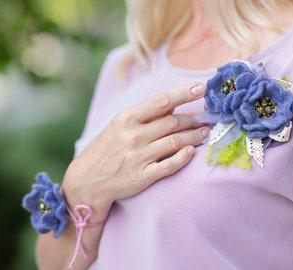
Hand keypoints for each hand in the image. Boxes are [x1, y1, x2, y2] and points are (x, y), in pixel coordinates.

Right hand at [62, 83, 209, 221]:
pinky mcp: (142, 176)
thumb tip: (172, 104)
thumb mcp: (118, 126)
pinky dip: (183, 158)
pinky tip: (191, 152)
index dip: (183, 93)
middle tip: (207, 118)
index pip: (161, 101)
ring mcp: (138, 157)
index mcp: (126, 119)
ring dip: (194, 136)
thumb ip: (144, 115)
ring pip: (175, 142)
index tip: (202, 88)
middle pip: (173, 122)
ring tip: (205, 132)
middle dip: (194, 118)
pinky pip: (169, 166)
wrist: (85, 181)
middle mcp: (133, 136)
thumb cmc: (105, 149)